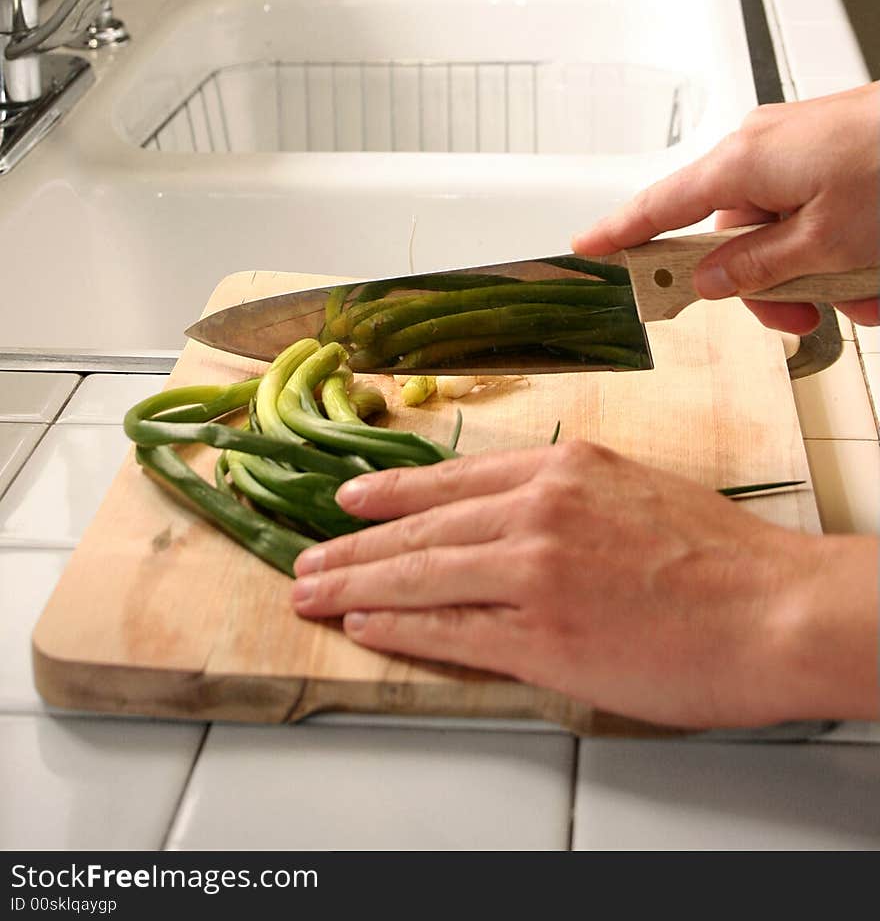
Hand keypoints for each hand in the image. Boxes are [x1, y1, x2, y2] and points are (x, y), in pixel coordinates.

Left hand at [292, 444, 878, 728]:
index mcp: (564, 469)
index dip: (393, 490)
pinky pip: (451, 629)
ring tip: (313, 591)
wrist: (774, 609)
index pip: (454, 478)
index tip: (352, 498)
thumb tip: (515, 516)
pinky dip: (400, 626)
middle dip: (355, 544)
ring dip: (356, 583)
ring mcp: (535, 573)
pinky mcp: (543, 637)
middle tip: (308, 555)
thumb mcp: (636, 490)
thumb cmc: (722, 558)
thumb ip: (568, 497)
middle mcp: (539, 511)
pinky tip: (366, 625)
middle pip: (424, 526)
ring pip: (422, 573)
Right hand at [572, 82, 879, 333]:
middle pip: (733, 239)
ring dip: (822, 276)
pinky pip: (819, 218)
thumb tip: (712, 278)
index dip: (620, 232)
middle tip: (804, 315)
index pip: (660, 205)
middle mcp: (763, 151)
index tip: (586, 249)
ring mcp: (801, 152)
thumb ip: (759, 267)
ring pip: (784, 237)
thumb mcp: (826, 241)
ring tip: (868, 289)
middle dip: (769, 287)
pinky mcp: (834, 157)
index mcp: (743, 162)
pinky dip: (846, 250)